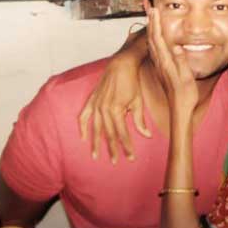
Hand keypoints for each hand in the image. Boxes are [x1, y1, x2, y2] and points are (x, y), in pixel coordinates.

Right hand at [79, 36, 150, 164]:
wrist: (121, 64)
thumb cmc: (132, 83)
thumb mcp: (138, 102)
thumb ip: (140, 120)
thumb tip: (146, 135)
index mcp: (117, 110)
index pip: (122, 134)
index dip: (126, 147)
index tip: (130, 158)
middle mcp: (104, 109)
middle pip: (108, 134)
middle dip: (112, 149)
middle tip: (115, 162)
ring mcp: (95, 105)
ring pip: (95, 129)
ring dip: (96, 143)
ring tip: (96, 156)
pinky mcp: (91, 100)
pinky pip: (83, 116)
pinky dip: (82, 127)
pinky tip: (83, 138)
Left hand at [147, 8, 198, 110]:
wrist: (179, 109)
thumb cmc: (185, 95)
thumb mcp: (187, 78)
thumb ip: (182, 62)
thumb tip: (178, 47)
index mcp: (166, 62)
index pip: (158, 39)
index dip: (155, 23)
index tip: (154, 11)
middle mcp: (160, 63)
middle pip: (152, 39)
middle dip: (151, 23)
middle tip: (151, 9)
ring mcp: (160, 66)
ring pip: (152, 44)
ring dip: (151, 30)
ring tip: (151, 19)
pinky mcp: (161, 70)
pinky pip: (154, 51)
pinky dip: (153, 40)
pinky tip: (154, 39)